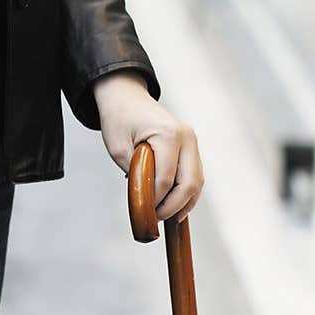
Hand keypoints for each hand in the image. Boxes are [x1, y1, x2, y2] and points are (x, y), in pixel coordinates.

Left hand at [92, 71, 203, 223]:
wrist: (125, 95)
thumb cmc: (119, 119)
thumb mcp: (118, 148)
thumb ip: (135, 175)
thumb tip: (148, 203)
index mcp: (168, 134)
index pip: (166, 179)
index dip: (155, 200)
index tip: (144, 214)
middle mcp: (186, 137)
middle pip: (189, 183)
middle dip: (174, 206)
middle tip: (156, 219)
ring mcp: (191, 141)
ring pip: (196, 182)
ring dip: (184, 202)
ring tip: (166, 216)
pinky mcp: (190, 146)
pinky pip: (194, 175)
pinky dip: (186, 192)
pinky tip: (175, 206)